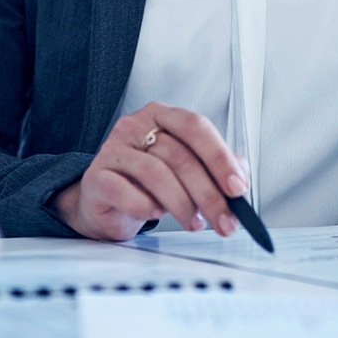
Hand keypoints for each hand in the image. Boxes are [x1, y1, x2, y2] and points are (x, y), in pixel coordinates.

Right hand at [53, 101, 248, 242]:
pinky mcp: (96, 177)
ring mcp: (113, 149)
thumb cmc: (146, 183)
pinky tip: (155, 214)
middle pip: (179, 154)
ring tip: (194, 222)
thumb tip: (241, 177)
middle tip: (223, 219)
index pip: (195, 126)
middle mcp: (136, 125)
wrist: (103, 202)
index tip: (237, 187)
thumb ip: (213, 168)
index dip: (219, 157)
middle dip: (208, 192)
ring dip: (182, 204)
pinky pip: (123, 190)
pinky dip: (144, 205)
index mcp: (161, 115)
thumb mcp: (183, 170)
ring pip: (155, 172)